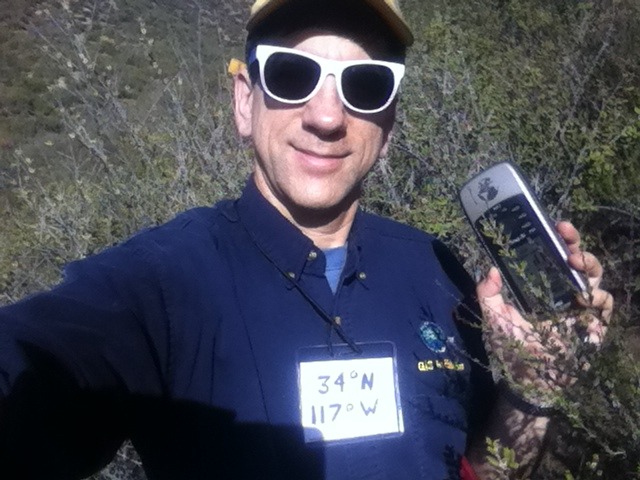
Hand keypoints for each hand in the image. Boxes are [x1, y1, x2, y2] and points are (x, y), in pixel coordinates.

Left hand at [476, 221, 612, 399]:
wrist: (529, 382)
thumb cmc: (511, 350)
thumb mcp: (494, 320)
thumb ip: (487, 295)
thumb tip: (490, 269)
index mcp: (541, 289)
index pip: (552, 259)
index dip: (555, 242)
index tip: (552, 226)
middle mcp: (563, 294)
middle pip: (578, 262)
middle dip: (576, 244)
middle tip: (566, 236)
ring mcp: (581, 309)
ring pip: (595, 278)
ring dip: (589, 265)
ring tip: (574, 262)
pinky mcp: (594, 326)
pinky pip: (604, 305)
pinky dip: (598, 297)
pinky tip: (583, 299)